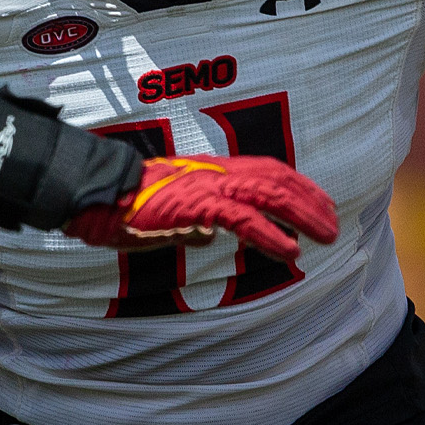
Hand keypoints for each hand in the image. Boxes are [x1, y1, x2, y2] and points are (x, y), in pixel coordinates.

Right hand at [63, 155, 337, 260]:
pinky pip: (243, 220)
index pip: (263, 172)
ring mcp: (206, 186)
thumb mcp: (163, 218)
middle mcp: (213, 173)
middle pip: (275, 180)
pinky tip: (290, 252)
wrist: (91, 194)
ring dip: (302, 216)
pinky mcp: (195, 205)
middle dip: (308, 200)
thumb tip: (208, 236)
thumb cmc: (119, 206)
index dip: (295, 186)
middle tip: (333, 222)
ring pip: (268, 195)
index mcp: (207, 172)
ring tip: (325, 235)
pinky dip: (271, 236)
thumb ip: (190, 224)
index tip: (317, 203)